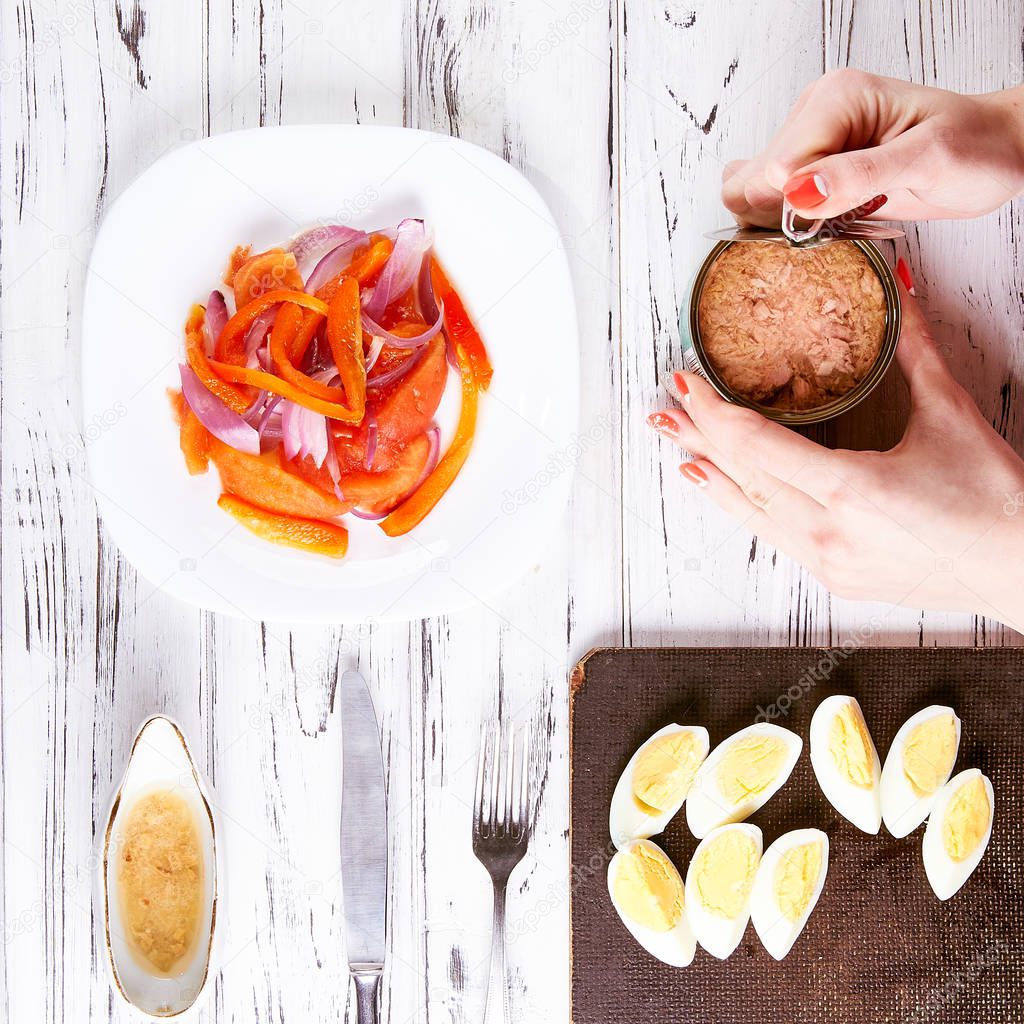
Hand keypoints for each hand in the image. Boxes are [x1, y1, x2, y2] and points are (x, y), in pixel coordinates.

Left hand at [647, 274, 1023, 631]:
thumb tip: (900, 284)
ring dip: (709, 475)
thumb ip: (916, 348)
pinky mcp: (834, 577)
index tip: (687, 382)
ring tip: (675, 446)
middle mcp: (831, 532)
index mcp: (854, 490)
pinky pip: (771, 535)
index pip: (760, 446)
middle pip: (745, 477)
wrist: (1023, 570)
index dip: (715, 413)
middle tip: (666, 406)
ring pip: (750, 512)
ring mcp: (828, 562)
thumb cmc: (996, 500)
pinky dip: (740, 506)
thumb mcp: (952, 416)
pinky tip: (716, 488)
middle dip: (700, 437)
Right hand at [722, 69, 1023, 226]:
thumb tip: (796, 191)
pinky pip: (767, 204)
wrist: (994, 152)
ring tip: (836, 220)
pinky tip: (821, 224)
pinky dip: (785, 225)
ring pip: (752, 197)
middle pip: (752, 182)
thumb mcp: (926, 160)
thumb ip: (859, 175)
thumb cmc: (974, 148)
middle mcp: (812, 116)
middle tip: (836, 221)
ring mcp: (807, 144)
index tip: (836, 216)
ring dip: (783, 224)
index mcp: (835, 99)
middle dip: (782, 215)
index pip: (776, 167)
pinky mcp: (809, 170)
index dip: (796, 204)